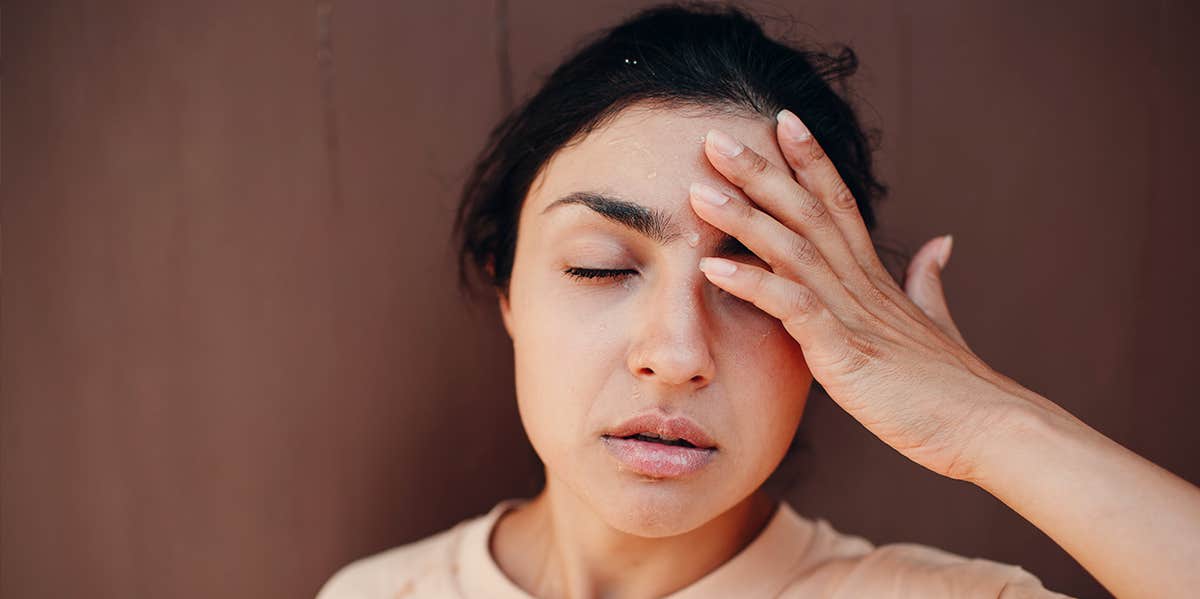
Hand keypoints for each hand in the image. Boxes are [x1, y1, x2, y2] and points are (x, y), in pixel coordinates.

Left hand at [689, 110, 1061, 481]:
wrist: (985, 429)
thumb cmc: (952, 387)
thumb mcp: (935, 323)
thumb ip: (927, 281)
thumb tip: (938, 244)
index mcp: (875, 278)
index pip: (838, 203)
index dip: (811, 160)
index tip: (782, 120)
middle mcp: (862, 285)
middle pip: (807, 212)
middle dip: (761, 171)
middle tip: (716, 136)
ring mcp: (854, 315)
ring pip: (794, 249)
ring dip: (744, 218)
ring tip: (699, 191)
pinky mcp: (845, 351)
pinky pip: (793, 308)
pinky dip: (754, 284)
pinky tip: (713, 268)